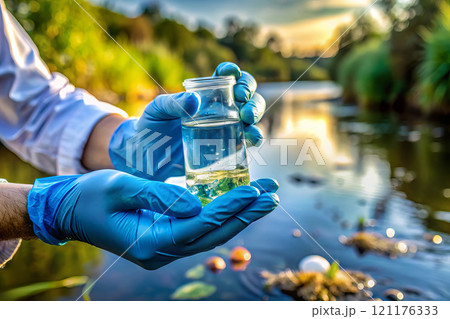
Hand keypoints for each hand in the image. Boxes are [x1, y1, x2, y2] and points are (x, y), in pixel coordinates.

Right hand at [27, 170, 278, 269]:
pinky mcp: (165, 238)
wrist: (69, 211)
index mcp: (149, 242)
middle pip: (213, 235)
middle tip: (273, 195)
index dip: (229, 208)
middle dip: (245, 215)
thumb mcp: (120, 186)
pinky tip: (238, 202)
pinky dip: (221, 215)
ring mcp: (164, 249)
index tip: (255, 190)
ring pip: (210, 235)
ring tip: (265, 197)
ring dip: (239, 216)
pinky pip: (200, 230)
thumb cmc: (89, 196)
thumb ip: (158, 194)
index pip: (200, 226)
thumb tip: (196, 204)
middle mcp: (161, 252)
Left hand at [108, 62, 265, 180]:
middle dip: (250, 95)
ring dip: (255, 114)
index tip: (231, 73)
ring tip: (248, 120)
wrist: (147, 158)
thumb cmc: (151, 127)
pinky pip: (246, 141)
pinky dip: (254, 137)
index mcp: (204, 93)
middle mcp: (220, 109)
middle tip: (243, 102)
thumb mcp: (156, 111)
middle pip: (246, 95)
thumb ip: (172, 103)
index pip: (225, 77)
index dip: (232, 72)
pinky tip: (251, 139)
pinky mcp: (228, 148)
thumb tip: (194, 100)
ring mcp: (226, 129)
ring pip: (251, 116)